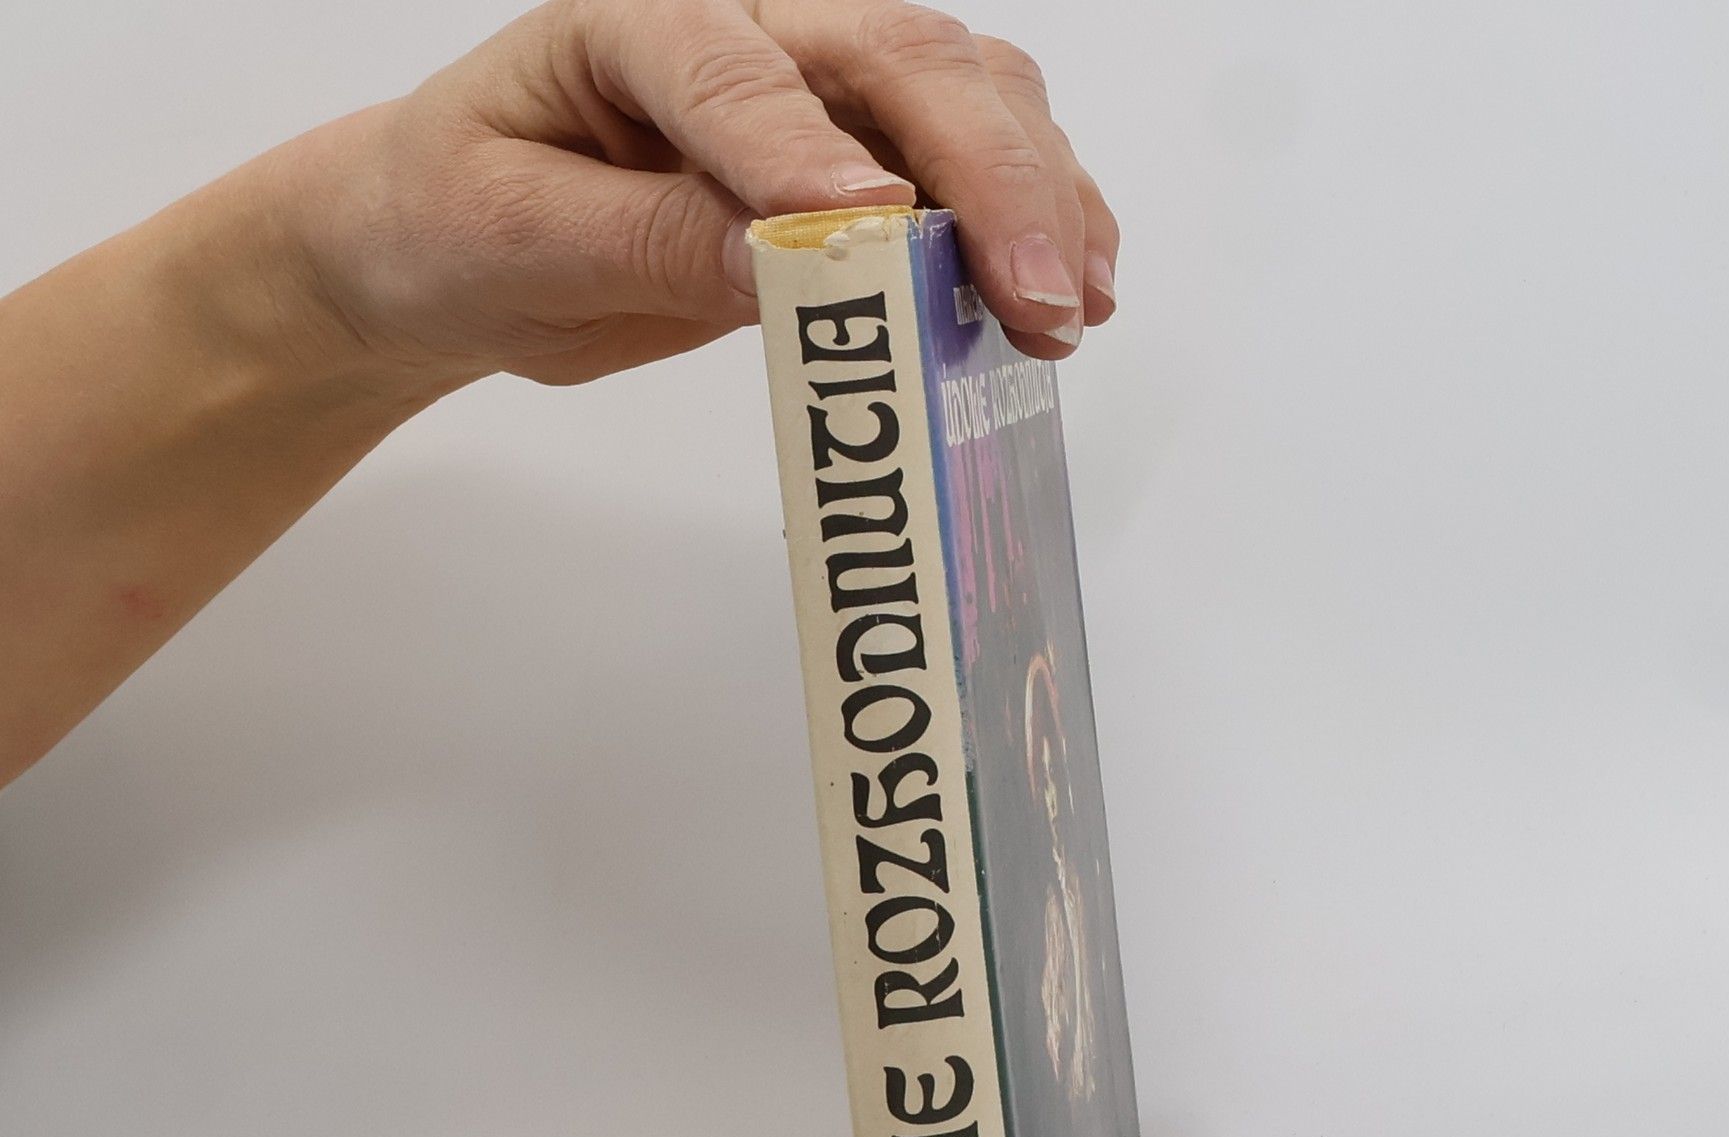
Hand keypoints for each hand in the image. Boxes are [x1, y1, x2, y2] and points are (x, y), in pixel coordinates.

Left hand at [276, 0, 1119, 391]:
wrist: (451, 244)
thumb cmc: (459, 220)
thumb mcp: (518, 239)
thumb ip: (649, 240)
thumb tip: (793, 262)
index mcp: (638, 22)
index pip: (735, 68)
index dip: (810, 152)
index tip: (883, 240)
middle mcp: (747, 29)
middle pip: (901, 61)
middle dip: (988, 179)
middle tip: (1034, 293)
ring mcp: (813, 92)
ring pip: (965, 98)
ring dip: (1035, 197)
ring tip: (1068, 308)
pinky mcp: (852, 162)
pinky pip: (965, 168)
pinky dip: (1029, 220)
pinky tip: (1067, 288)